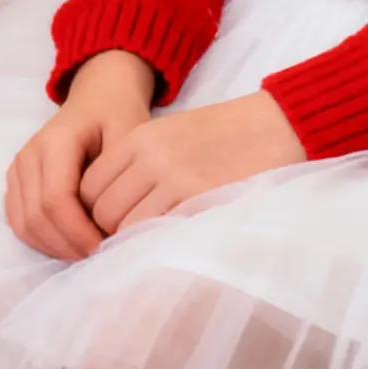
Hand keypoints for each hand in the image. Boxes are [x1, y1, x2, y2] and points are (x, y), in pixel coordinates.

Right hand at [5, 50, 154, 260]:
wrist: (98, 95)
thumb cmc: (117, 114)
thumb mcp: (130, 133)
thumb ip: (119, 176)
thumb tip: (113, 225)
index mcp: (56, 140)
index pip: (56, 199)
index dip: (78, 232)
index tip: (106, 246)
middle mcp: (29, 154)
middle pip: (37, 217)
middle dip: (68, 244)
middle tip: (100, 255)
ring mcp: (18, 168)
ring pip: (24, 225)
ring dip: (55, 247)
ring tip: (87, 250)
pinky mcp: (16, 182)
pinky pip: (19, 222)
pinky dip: (43, 240)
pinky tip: (71, 243)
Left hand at [80, 91, 304, 236]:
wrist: (278, 125)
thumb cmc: (228, 135)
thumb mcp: (172, 136)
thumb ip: (139, 166)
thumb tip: (113, 213)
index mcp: (139, 137)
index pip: (89, 186)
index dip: (95, 212)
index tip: (113, 225)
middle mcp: (149, 155)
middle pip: (102, 210)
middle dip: (110, 232)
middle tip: (131, 242)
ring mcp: (173, 176)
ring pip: (125, 226)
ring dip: (133, 241)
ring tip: (151, 244)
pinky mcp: (198, 197)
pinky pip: (157, 232)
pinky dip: (157, 243)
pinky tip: (171, 243)